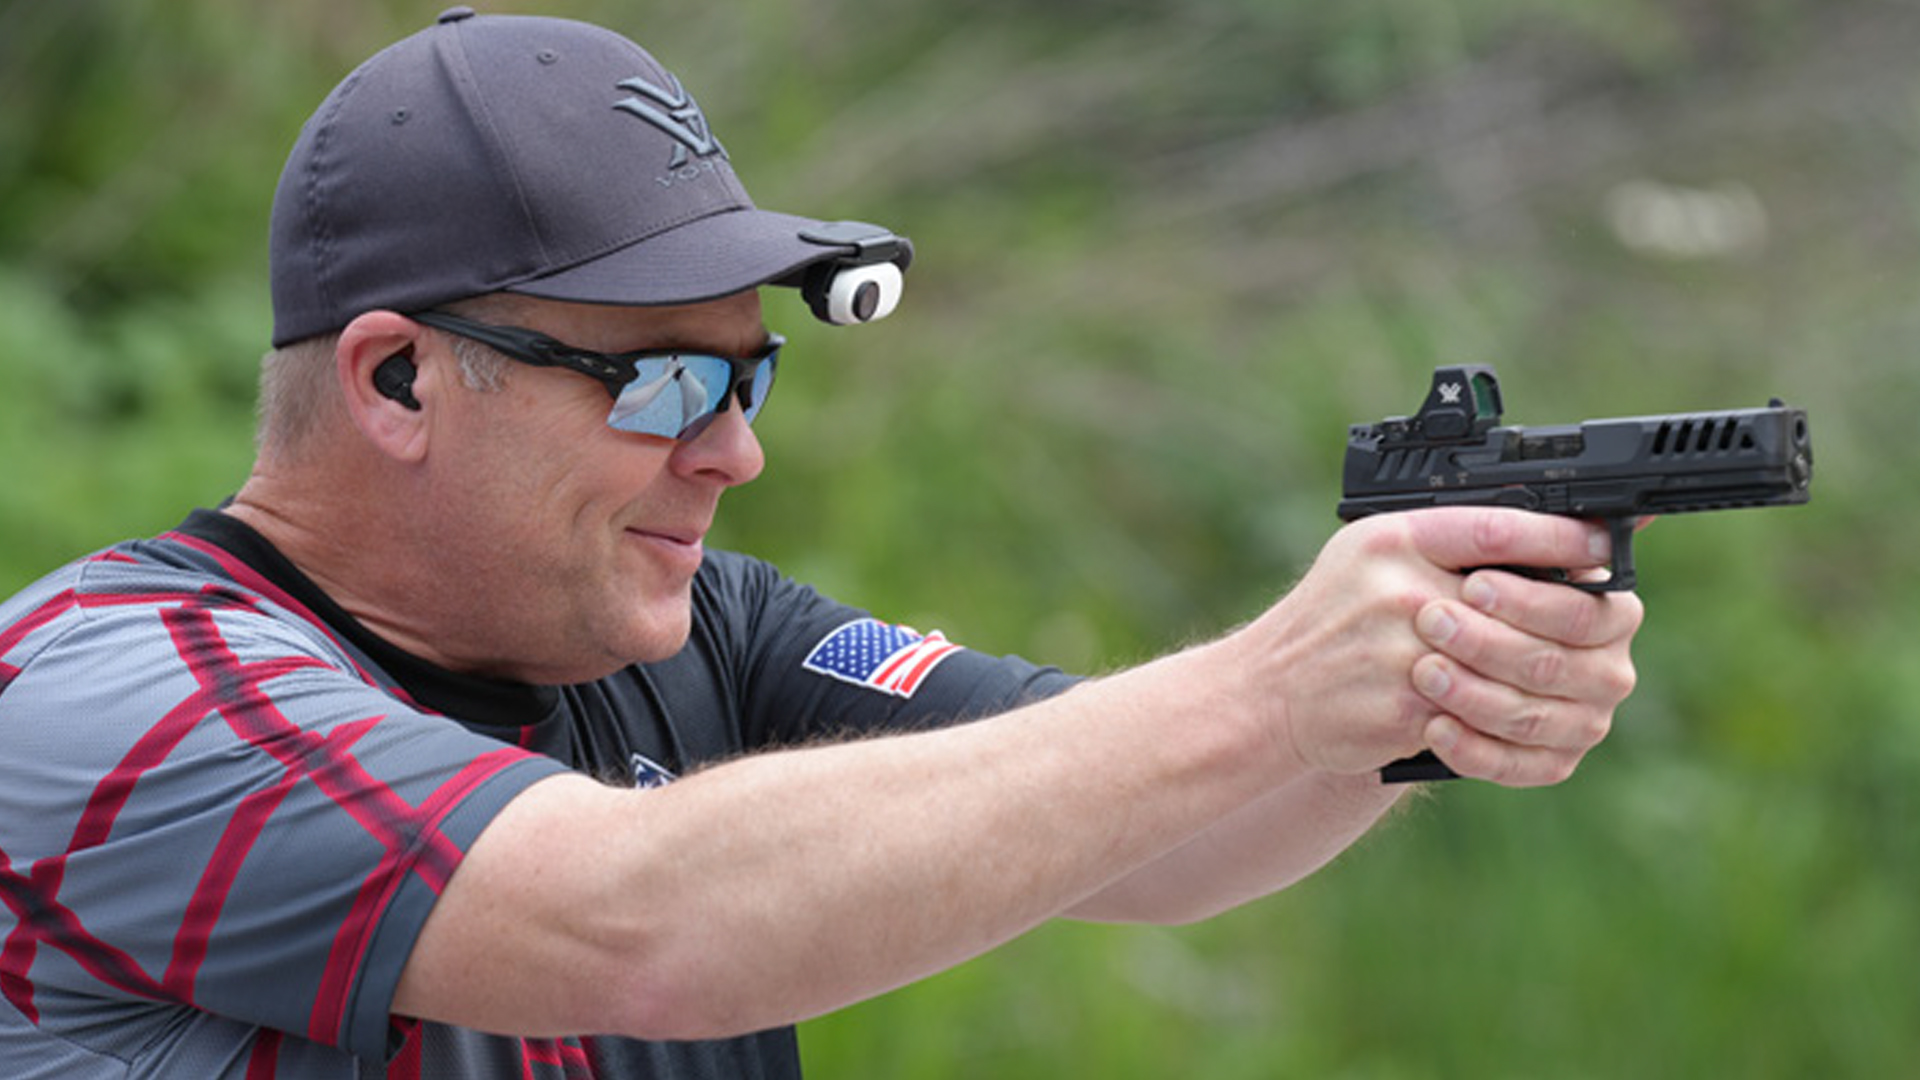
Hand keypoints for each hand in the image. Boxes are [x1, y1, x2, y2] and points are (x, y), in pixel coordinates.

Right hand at [1248, 508, 1642, 785]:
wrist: (1268, 691)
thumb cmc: (1333, 621)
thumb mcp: (1376, 555)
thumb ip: (1451, 543)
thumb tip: (1555, 544)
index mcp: (1396, 540)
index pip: (1498, 528)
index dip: (1562, 538)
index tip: (1604, 545)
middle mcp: (1398, 589)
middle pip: (1518, 603)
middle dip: (1557, 620)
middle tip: (1587, 628)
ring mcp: (1400, 652)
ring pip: (1511, 667)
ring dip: (1533, 678)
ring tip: (1544, 681)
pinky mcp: (1403, 709)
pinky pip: (1482, 719)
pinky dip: (1500, 726)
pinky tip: (1504, 720)